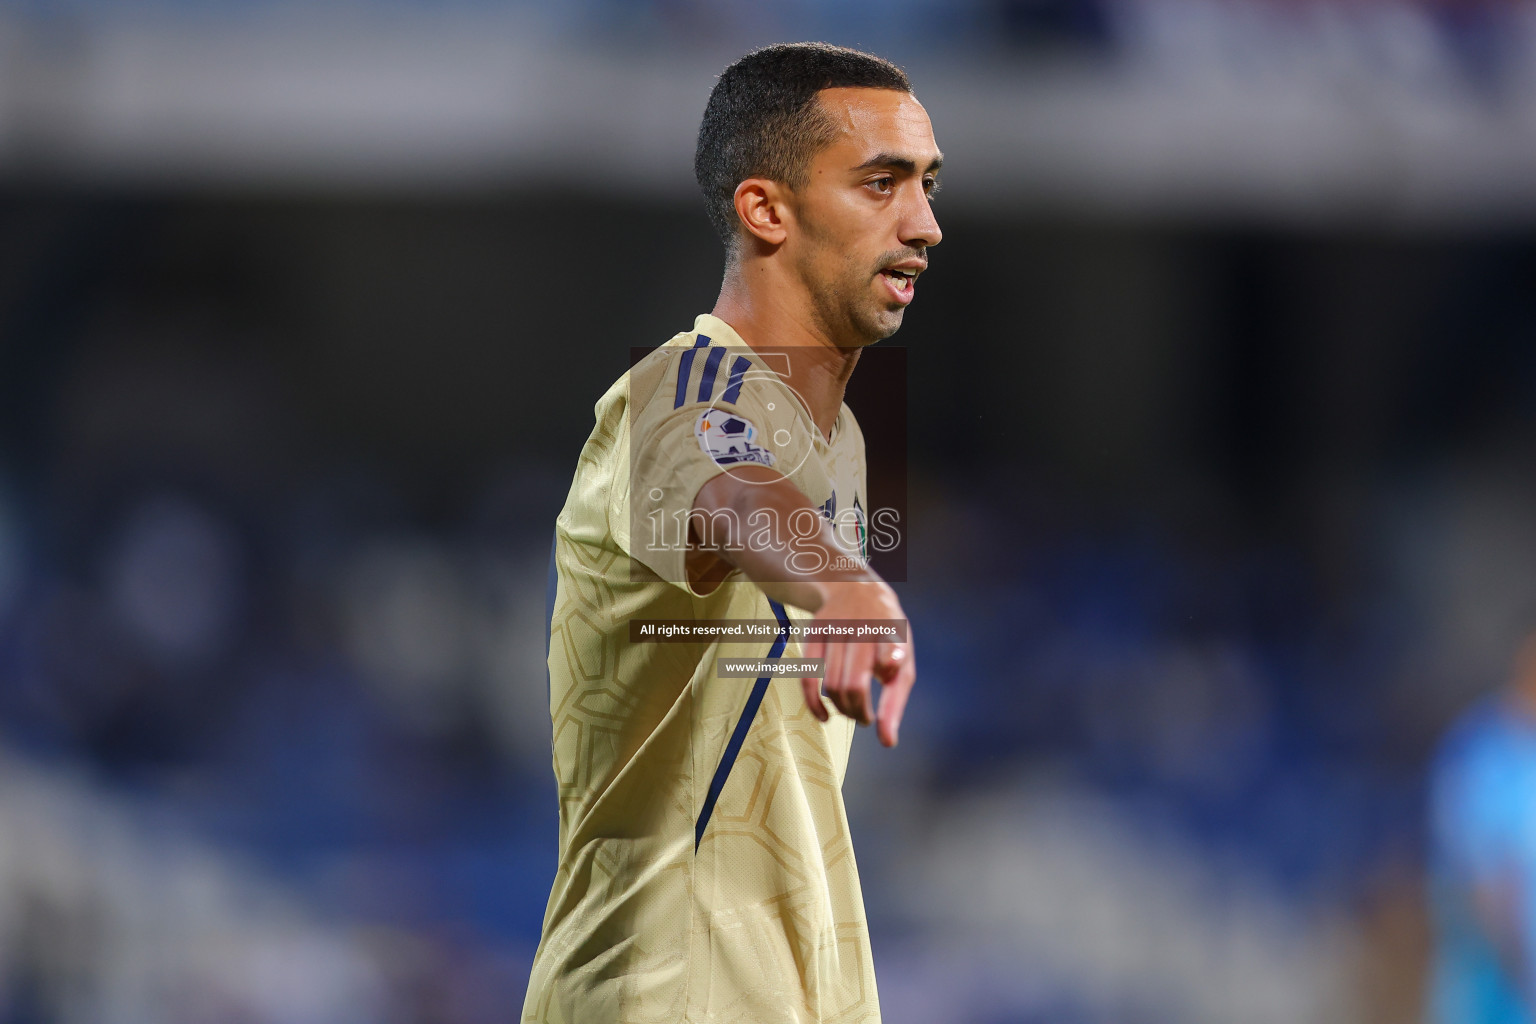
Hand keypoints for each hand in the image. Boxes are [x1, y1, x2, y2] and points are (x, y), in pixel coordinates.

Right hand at [798, 580, 915, 746]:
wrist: (855, 588)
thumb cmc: (886, 635)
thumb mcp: (903, 655)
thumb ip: (896, 698)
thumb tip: (887, 742)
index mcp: (891, 630)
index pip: (890, 652)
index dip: (890, 663)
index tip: (888, 676)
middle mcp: (862, 627)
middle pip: (855, 684)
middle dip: (860, 711)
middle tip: (865, 719)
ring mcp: (834, 630)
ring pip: (832, 684)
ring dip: (842, 709)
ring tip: (852, 713)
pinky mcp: (813, 633)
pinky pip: (808, 675)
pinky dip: (814, 703)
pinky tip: (824, 716)